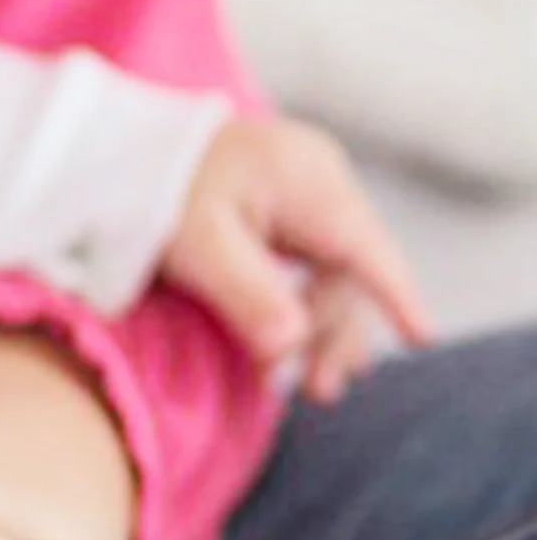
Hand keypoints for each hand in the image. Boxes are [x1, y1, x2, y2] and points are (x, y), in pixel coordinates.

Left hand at [162, 117, 431, 395]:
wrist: (118, 147)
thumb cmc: (153, 192)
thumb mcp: (197, 247)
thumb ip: (247, 293)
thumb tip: (292, 345)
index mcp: (307, 183)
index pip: (365, 249)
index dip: (395, 296)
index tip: (422, 337)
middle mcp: (315, 180)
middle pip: (343, 270)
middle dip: (332, 333)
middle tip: (318, 392)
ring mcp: (297, 190)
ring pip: (326, 270)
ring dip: (319, 328)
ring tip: (314, 386)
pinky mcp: (275, 204)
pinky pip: (304, 261)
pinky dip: (298, 305)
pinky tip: (290, 342)